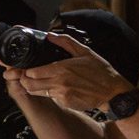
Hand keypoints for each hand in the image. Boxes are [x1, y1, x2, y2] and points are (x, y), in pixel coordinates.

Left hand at [13, 33, 133, 114]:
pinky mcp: (65, 103)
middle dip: (25, 79)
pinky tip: (57, 88)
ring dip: (34, 87)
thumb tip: (49, 35)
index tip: (28, 67)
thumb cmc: (101, 71)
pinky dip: (50, 93)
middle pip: (29, 84)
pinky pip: (50, 98)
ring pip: (36, 92)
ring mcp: (62, 94)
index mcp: (62, 68)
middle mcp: (59, 82)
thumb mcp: (85, 52)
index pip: (32, 72)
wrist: (113, 93)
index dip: (27, 70)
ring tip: (39, 81)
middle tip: (28, 76)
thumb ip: (65, 42)